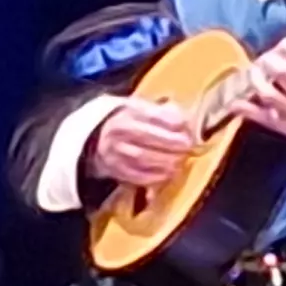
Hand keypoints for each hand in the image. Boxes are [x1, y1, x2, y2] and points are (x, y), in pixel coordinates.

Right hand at [85, 99, 200, 190]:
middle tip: (187, 146)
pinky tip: (168, 174)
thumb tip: (186, 123)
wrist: (98, 139)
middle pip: (148, 137)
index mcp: (126, 112)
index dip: (173, 122)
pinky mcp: (114, 170)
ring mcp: (114, 151)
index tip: (186, 126)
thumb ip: (163, 112)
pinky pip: (136, 176)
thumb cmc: (130, 122)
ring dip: (166, 161)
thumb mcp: (142, 108)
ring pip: (143, 157)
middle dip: (172, 143)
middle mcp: (117, 131)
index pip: (152, 115)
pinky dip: (155, 177)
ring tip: (180, 161)